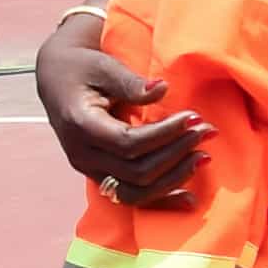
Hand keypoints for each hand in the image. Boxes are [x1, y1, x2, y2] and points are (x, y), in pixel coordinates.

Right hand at [41, 15, 207, 207]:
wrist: (60, 81)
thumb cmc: (84, 70)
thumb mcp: (105, 67)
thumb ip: (130, 83)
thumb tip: (161, 89)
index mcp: (81, 127)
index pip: (128, 143)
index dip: (166, 134)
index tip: (193, 117)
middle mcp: (82, 155)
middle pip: (136, 171)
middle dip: (177, 153)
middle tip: (207, 130)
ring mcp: (90, 170)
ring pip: (135, 192)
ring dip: (174, 178)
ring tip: (205, 156)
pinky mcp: (101, 176)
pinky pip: (131, 198)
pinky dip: (161, 200)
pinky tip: (190, 199)